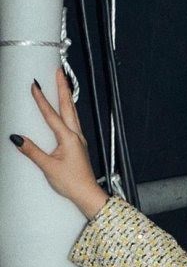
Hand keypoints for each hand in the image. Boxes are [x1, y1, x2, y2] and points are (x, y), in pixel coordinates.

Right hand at [9, 67, 107, 218]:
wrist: (88, 194)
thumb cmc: (72, 183)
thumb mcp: (48, 167)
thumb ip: (32, 151)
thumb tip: (18, 139)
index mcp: (69, 138)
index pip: (52, 114)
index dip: (42, 99)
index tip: (35, 84)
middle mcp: (76, 136)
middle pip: (68, 106)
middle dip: (62, 88)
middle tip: (58, 72)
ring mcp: (78, 140)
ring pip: (72, 113)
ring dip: (66, 97)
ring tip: (62, 84)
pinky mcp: (78, 145)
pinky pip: (73, 122)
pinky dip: (68, 111)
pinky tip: (66, 111)